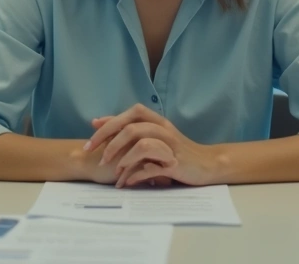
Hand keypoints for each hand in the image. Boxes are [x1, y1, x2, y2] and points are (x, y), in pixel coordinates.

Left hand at [85, 104, 219, 187]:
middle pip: (132, 127)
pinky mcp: (175, 164)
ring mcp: (170, 146)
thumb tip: (98, 121)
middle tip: (97, 157)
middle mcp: (164, 130)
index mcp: (157, 121)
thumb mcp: (154, 135)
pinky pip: (152, 167)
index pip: (130, 115)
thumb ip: (130, 128)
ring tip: (114, 171)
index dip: (108, 124)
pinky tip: (128, 182)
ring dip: (124, 158)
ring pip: (142, 144)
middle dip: (110, 142)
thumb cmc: (177, 151)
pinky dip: (137, 174)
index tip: (91, 138)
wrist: (207, 165)